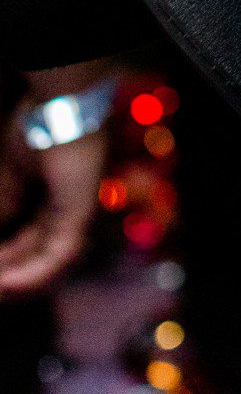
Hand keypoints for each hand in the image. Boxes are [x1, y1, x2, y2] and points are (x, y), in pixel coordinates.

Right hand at [0, 120, 106, 296]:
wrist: (58, 110)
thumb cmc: (38, 130)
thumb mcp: (9, 176)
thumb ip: (4, 205)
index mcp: (53, 201)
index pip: (27, 244)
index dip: (5, 258)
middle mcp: (67, 213)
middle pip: (35, 259)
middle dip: (7, 275)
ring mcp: (76, 217)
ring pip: (46, 266)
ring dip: (16, 283)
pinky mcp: (80, 218)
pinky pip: (57, 259)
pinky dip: (31, 277)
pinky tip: (6, 284)